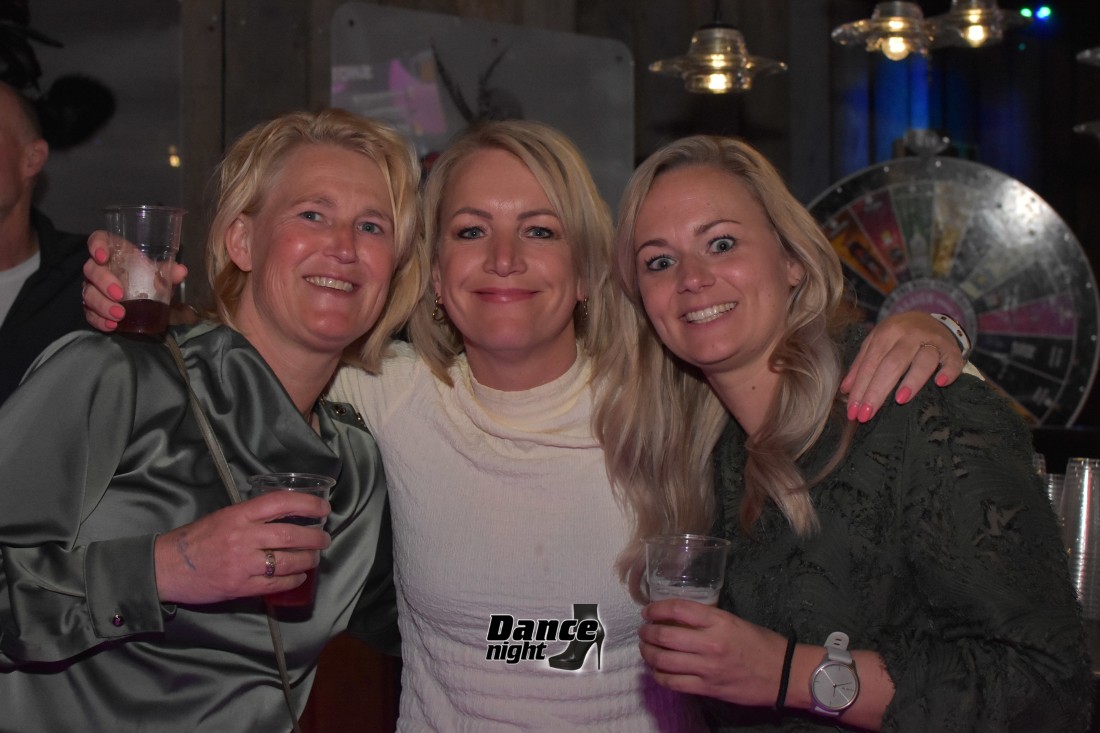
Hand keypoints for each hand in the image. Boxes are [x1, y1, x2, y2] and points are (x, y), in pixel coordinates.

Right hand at [84, 231, 188, 331]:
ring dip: (102, 305)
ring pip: (88, 293)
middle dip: (103, 282)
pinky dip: (98, 320)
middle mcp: (98, 268)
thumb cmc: (146, 274)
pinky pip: (89, 313)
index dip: (96, 246)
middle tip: (119, 294)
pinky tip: (111, 326)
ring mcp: (92, 287)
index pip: (97, 240)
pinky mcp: (92, 306)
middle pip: (91, 270)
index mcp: (113, 251)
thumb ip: (167, 271)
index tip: (103, 257)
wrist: (142, 294)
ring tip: (118, 315)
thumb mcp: (157, 272)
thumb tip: (181, 271)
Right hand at [153, 490, 330, 604]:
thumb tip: (285, 515)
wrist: (165, 568)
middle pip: (290, 534)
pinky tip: (299, 576)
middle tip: (324, 539)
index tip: (323, 509)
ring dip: (308, 559)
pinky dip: (293, 579)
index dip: (307, 504)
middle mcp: (242, 537)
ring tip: (315, 557)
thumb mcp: (222, 517)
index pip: (280, 503)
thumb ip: (251, 516)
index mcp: (237, 515)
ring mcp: (242, 564)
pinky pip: (275, 583)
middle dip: (315, 537)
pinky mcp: (240, 586)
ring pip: (287, 560)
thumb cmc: (195, 539)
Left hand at [638, 599, 786, 705]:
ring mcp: (707, 668)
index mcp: (719, 622)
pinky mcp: (707, 688)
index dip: (657, 609)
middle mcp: (710, 644)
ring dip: (648, 653)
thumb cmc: (762, 644)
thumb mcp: (735, 622)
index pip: (678, 609)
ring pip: (664, 661)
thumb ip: (708, 620)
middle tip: (643, 631)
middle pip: (665, 636)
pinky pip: (673, 683)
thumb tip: (678, 619)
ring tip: (646, 648)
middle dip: (647, 633)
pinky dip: (659, 675)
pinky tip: (656, 670)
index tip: (648, 611)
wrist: (784, 674)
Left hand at [840, 311, 964, 422]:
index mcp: (887, 332)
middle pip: (892, 364)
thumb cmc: (899, 336)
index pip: (871, 362)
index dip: (860, 387)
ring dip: (912, 380)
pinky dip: (948, 371)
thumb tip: (845, 390)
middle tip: (867, 414)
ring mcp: (933, 341)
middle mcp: (910, 334)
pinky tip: (940, 383)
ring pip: (922, 360)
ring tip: (900, 400)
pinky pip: (952, 361)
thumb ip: (861, 364)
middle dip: (877, 391)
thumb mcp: (877, 342)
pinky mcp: (953, 349)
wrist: (932, 320)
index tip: (853, 410)